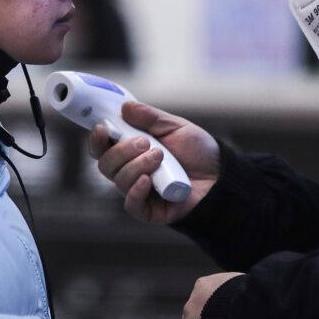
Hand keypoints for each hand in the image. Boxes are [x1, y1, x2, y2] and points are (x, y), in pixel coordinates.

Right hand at [89, 101, 219, 224]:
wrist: (221, 176)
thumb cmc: (197, 151)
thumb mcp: (175, 127)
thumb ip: (150, 117)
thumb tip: (125, 107)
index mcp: (130, 150)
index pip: (102, 147)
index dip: (97, 138)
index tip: (103, 127)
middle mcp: (130, 171)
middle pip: (106, 164)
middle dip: (121, 150)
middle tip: (144, 142)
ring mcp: (137, 191)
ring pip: (119, 180)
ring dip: (136, 165)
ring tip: (160, 156)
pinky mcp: (148, 210)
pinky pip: (131, 204)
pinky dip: (136, 190)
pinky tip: (147, 180)